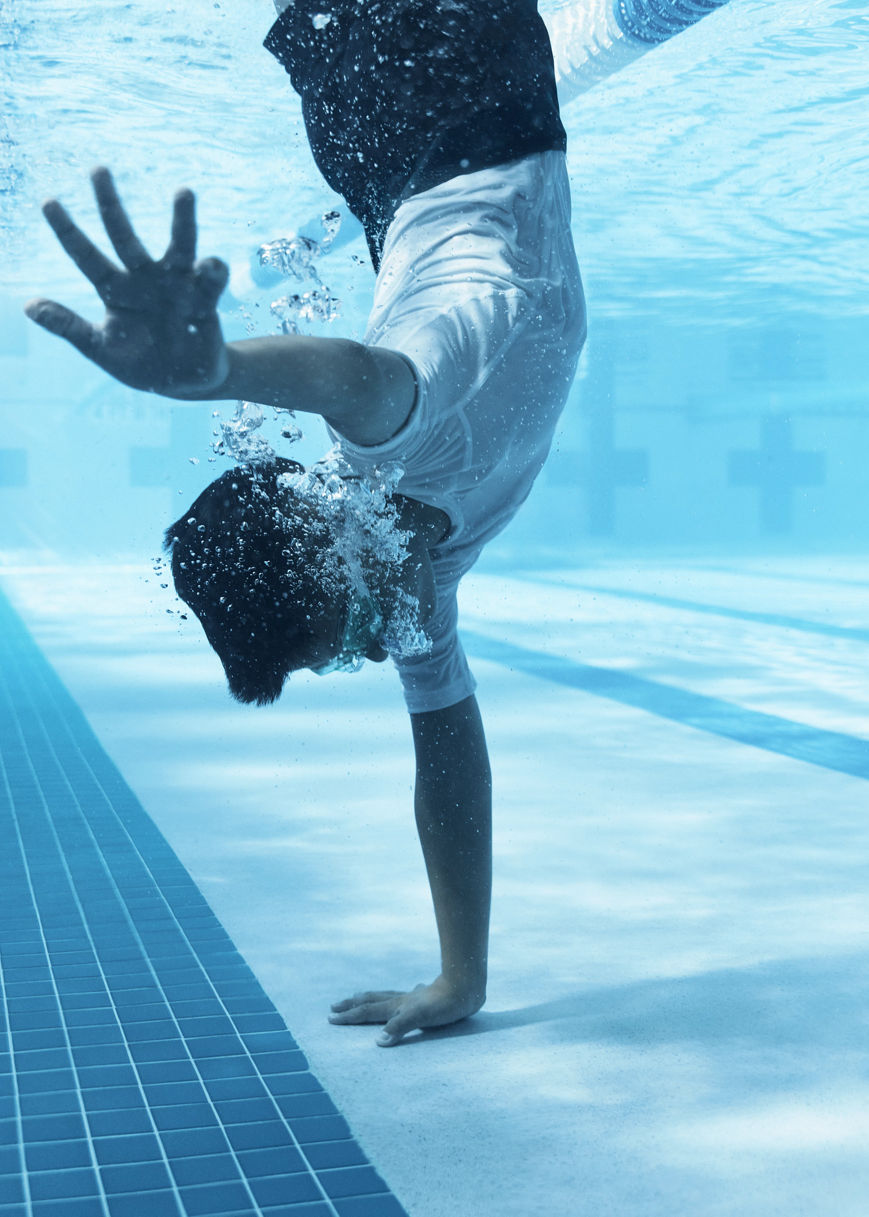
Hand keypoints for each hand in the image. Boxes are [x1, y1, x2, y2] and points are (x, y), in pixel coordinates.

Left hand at [25, 167, 229, 396]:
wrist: (182, 382)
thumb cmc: (140, 363)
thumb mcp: (101, 349)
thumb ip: (70, 328)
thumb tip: (29, 306)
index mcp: (115, 290)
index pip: (86, 256)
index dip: (68, 231)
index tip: (48, 202)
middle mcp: (144, 279)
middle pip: (123, 236)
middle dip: (110, 204)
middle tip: (97, 169)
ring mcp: (176, 286)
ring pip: (179, 246)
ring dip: (182, 221)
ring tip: (184, 191)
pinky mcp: (205, 301)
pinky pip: (211, 281)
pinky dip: (213, 271)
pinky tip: (210, 266)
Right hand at [328, 976, 485, 1046]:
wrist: (465, 988)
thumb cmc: (444, 1006)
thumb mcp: (420, 1018)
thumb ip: (399, 1028)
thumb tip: (378, 1040)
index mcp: (398, 1007)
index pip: (368, 1012)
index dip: (349, 1016)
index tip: (331, 1018)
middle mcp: (402, 1000)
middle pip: (371, 1001)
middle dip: (352, 1005)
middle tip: (335, 1006)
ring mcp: (413, 998)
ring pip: (385, 997)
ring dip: (369, 999)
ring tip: (359, 997)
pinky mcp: (426, 998)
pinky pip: (405, 998)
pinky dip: (398, 999)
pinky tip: (409, 994)